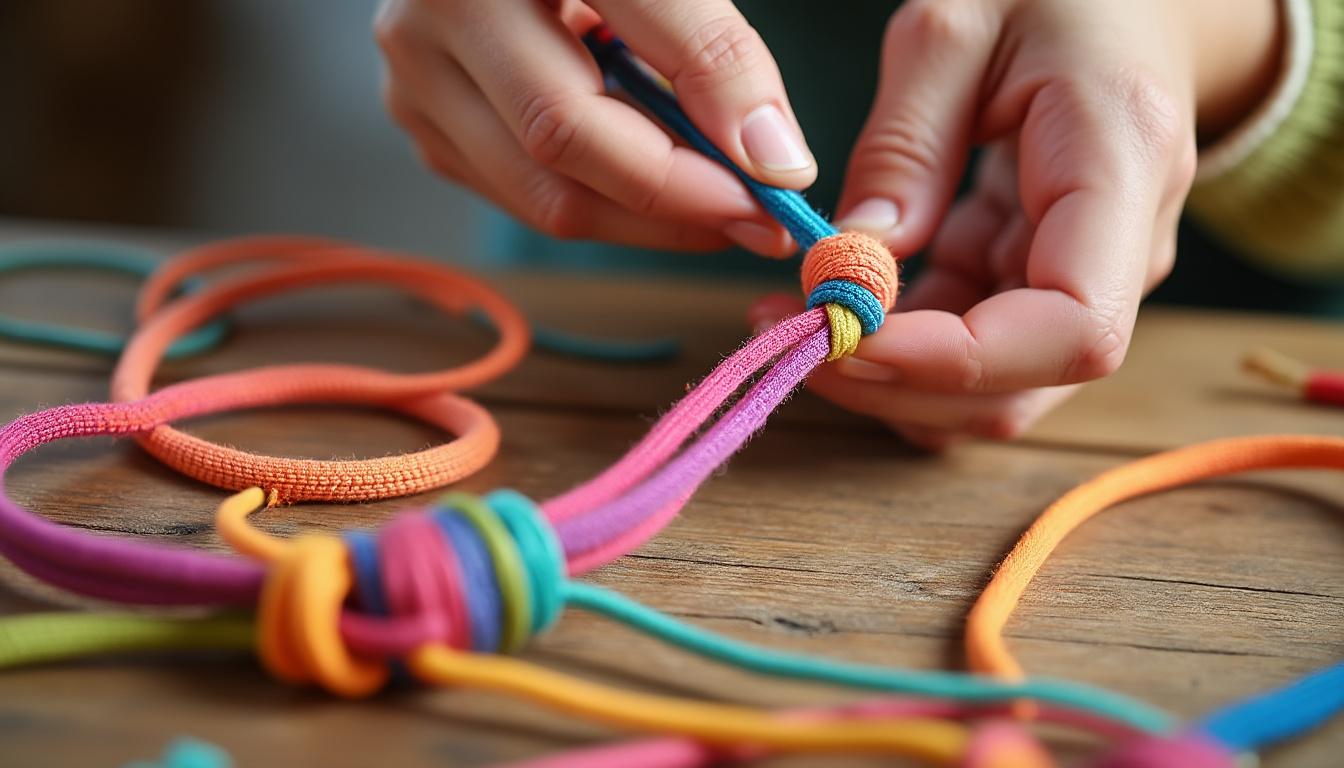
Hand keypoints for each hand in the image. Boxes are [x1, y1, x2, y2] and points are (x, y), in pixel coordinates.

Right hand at [373, 0, 812, 255]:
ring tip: (724, 208)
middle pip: (560, 139)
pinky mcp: (423, 125)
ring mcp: (414, 77)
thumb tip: (773, 161)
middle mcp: (434, 11)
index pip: (607, 62)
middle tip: (763, 220)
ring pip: (542, 194)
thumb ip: (711, 47)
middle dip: (678, 196)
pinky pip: (525, 197)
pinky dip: (605, 205)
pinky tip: (657, 188)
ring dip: (648, 220)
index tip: (782, 180)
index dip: (697, 134)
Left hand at [808, 0, 1281, 448]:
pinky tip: (835, 306)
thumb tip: (856, 258)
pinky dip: (899, 350)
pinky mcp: (1038, 285)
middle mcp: (1123, 252)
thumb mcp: (957, 27)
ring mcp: (1084, 280)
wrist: (1132, 4)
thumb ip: (905, 142)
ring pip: (988, 388)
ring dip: (887, 378)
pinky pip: (969, 350)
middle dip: (896, 384)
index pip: (1071, 329)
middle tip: (790, 336)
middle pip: (1020, 384)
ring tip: (795, 319)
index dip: (955, 359)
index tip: (845, 334)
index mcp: (1124, 171)